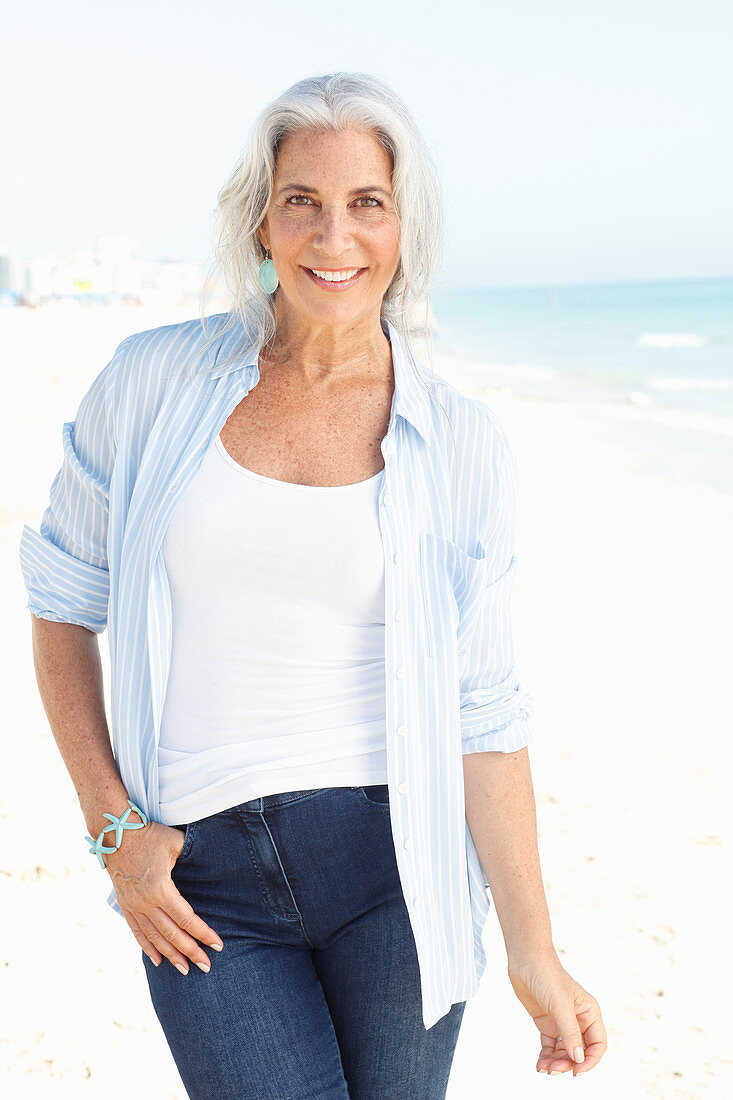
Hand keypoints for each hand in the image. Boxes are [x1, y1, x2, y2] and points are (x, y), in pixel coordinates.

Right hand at [103, 821, 223, 973]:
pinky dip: (147, 947)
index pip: (186, 918)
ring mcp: (133, 906)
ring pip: (154, 937)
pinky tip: (157, 960)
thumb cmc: (149, 835)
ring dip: (170, 955)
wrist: (115, 833)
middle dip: (190, 951)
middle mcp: (145, 902)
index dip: (203, 933)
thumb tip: (214, 859)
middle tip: (206, 966)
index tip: (217, 945)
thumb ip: (194, 853)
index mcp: (160, 888)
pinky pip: (137, 932)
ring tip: (185, 970)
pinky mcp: (125, 905)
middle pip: (172, 934)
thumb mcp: (176, 842)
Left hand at [507, 955, 606, 1075]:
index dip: (590, 1060)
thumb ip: (570, 1033)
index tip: (576, 1070)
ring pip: (564, 1051)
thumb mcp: (560, 1006)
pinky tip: (539, 1064)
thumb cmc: (547, 977)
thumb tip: (579, 1059)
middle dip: (568, 1063)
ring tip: (543, 1068)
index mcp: (589, 1013)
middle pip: (580, 1051)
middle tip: (553, 1070)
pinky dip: (546, 1056)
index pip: (597, 1044)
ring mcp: (562, 1022)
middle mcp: (578, 1020)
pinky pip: (550, 1046)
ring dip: (556, 1062)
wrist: (526, 960)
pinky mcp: (547, 1022)